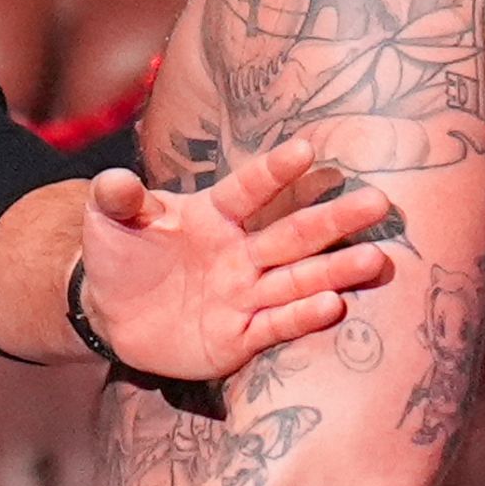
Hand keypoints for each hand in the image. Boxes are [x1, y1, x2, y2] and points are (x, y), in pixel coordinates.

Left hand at [74, 142, 394, 384]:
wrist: (111, 314)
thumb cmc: (119, 256)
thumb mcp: (106, 222)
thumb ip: (116, 199)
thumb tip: (112, 181)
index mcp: (214, 216)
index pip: (248, 190)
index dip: (274, 172)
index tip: (306, 149)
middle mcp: (240, 252)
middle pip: (293, 234)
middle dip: (334, 220)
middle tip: (378, 202)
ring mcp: (244, 295)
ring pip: (298, 280)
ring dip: (335, 271)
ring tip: (374, 260)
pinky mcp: (240, 336)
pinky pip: (276, 325)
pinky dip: (303, 316)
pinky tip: (333, 306)